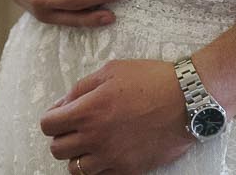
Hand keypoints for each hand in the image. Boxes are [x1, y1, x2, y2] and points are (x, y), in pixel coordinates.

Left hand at [41, 60, 194, 174]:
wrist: (187, 100)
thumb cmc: (151, 80)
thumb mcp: (111, 71)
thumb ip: (81, 88)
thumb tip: (63, 105)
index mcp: (88, 111)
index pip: (48, 126)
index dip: (52, 119)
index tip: (61, 115)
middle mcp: (95, 138)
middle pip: (57, 150)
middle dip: (63, 137)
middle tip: (77, 127)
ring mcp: (112, 157)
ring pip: (76, 169)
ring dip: (79, 155)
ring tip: (92, 142)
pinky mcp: (129, 170)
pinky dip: (100, 166)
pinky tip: (109, 151)